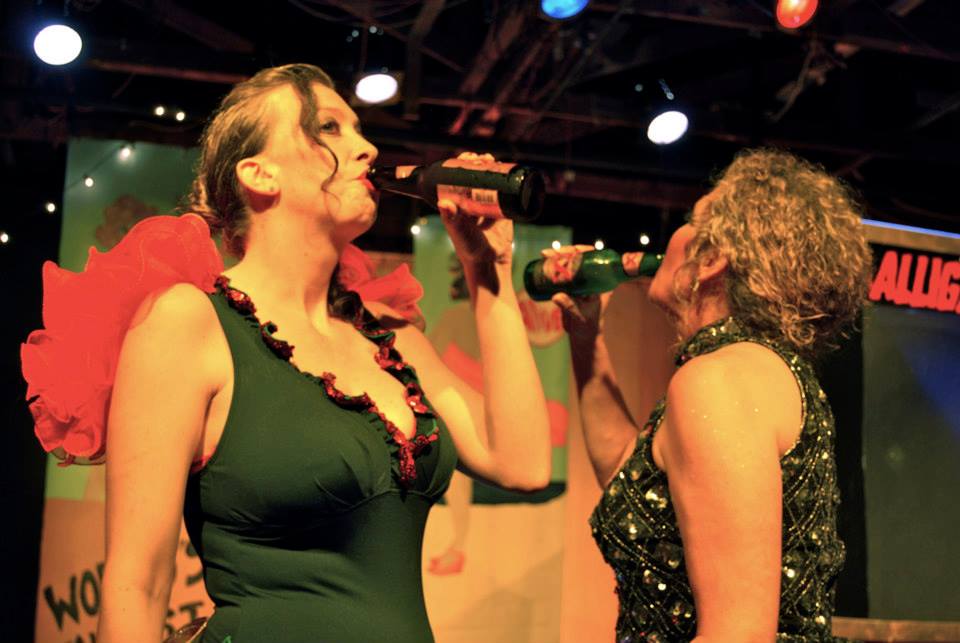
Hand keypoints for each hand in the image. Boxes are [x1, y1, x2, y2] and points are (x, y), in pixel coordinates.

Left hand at [437, 152, 513, 268]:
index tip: (467, 157)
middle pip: (473, 179)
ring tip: (493, 161)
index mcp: (457, 207)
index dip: (461, 167)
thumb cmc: (470, 250)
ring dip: (490, 170)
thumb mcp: (461, 233)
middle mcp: (470, 205)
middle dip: (478, 165)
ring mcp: (486, 208)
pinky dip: (504, 182)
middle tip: (483, 158)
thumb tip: (442, 203)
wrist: (492, 263)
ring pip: (488, 184)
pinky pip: (503, 193)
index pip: (457, 181)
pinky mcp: (501, 212)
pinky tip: (506, 171)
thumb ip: (453, 221)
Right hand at [546, 245, 610, 346]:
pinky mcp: (569, 286)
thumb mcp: (581, 315)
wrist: (583, 334)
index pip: (595, 259)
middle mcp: (591, 278)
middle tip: (551, 252)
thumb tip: (556, 296)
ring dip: (557, 257)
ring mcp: (580, 281)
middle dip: (565, 252)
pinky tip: (543, 261)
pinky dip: (552, 266)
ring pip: (570, 263)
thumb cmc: (588, 325)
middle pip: (580, 258)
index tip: (572, 249)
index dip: (584, 251)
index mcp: (600, 282)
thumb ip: (570, 306)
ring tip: (544, 254)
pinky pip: (561, 272)